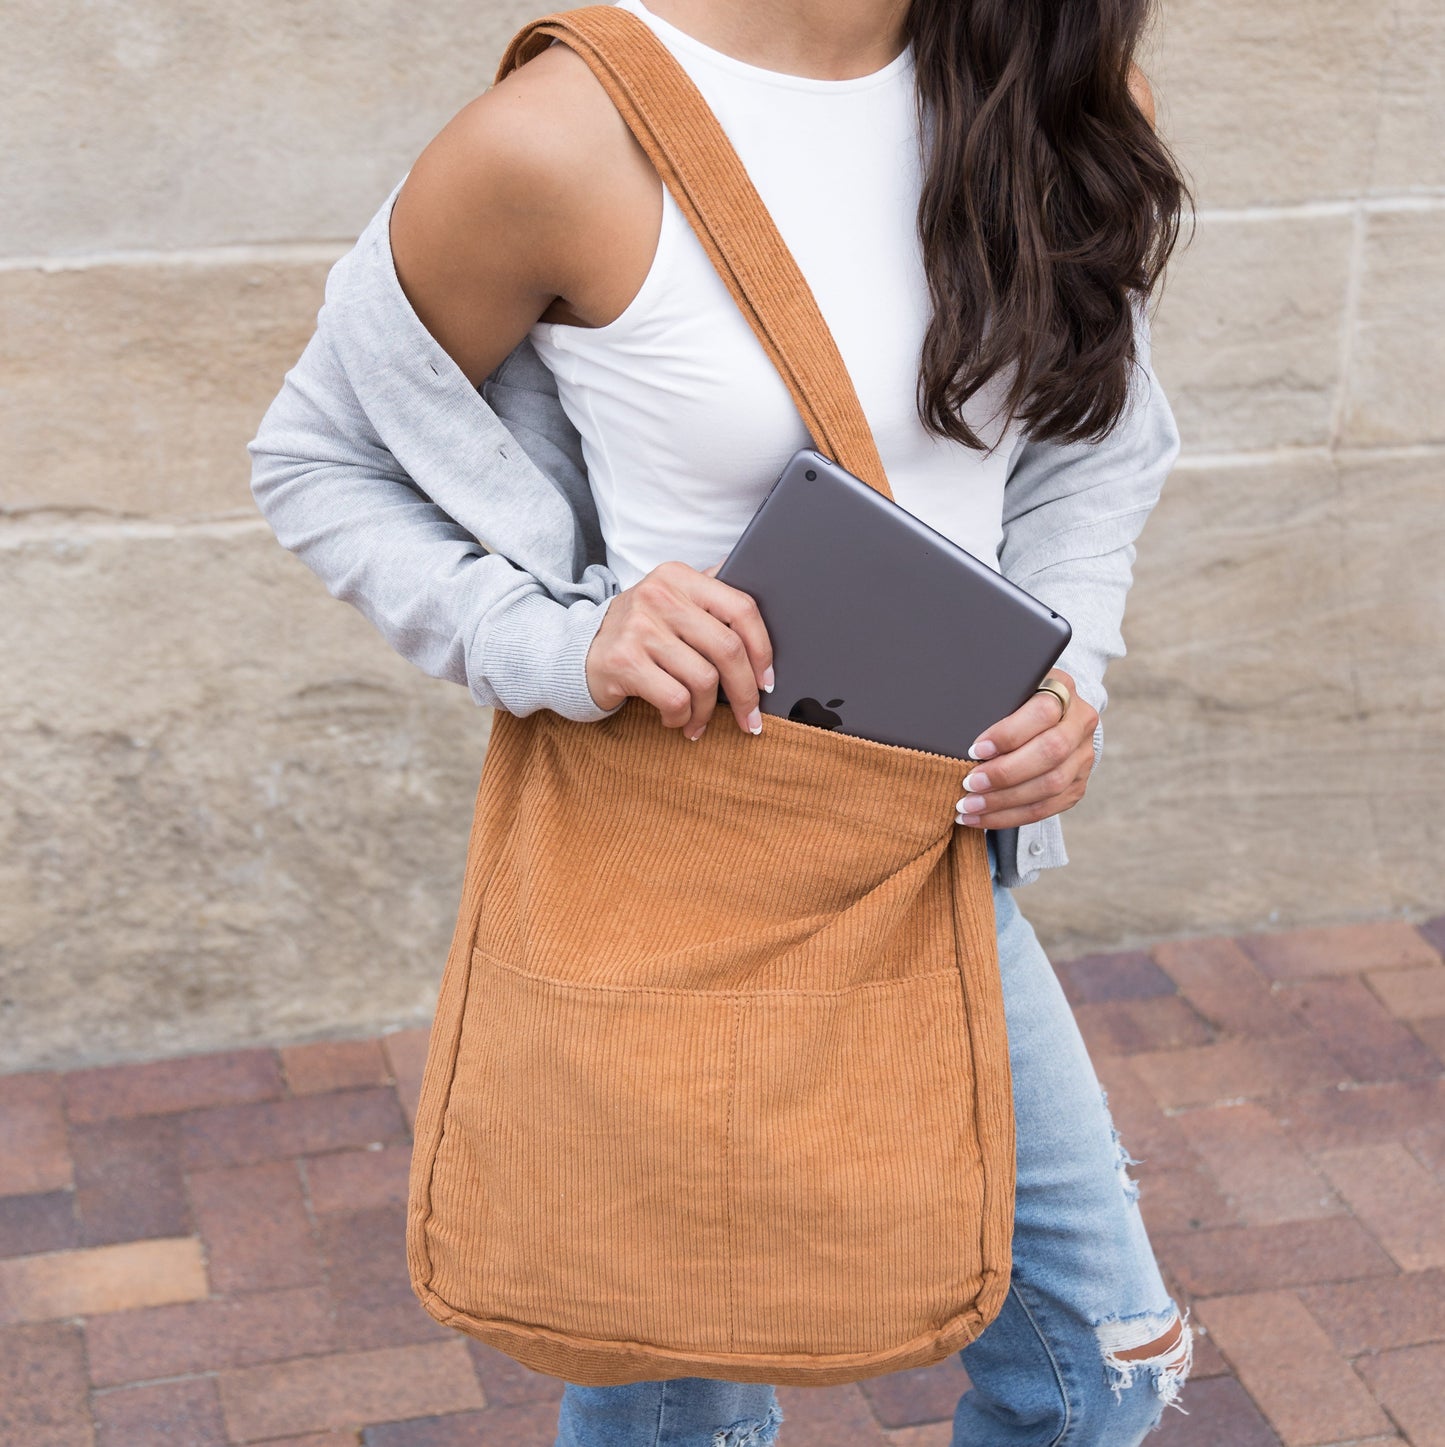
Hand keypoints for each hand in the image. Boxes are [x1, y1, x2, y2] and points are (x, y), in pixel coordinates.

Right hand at [584, 558, 773, 739]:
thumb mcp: (669, 600)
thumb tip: (760, 577)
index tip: (767, 681)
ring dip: (707, 711)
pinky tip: (675, 719)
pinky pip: (676, 699)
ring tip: (698, 720)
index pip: (741, 609)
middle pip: (728, 649)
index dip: (763, 650)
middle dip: (745, 692)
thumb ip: (708, 592)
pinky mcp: (624, 661)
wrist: (577, 653)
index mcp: (679, 577)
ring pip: (704, 679)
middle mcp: (660, 596)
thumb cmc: (638, 632)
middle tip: (749, 718)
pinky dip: (681, 717)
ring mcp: (640, 628)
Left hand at [953, 670, 1097, 829]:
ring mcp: (1083, 756)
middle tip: (968, 784)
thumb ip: (992, 702)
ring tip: (968, 807)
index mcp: (1062, 689)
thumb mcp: (1006, 690)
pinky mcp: (1077, 785)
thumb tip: (956, 732)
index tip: (975, 749)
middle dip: (1004, 774)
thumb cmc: (1014, 700)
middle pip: (1050, 753)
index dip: (1009, 734)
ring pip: (1050, 786)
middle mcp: (1080, 723)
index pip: (1043, 712)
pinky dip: (1010, 817)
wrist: (1048, 715)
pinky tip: (981, 818)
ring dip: (1003, 802)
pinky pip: (1047, 808)